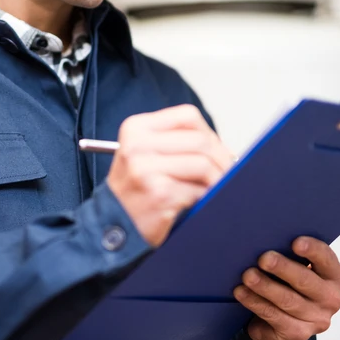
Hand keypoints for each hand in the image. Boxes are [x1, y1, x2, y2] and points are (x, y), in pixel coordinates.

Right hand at [106, 104, 235, 246]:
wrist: (112, 223)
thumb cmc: (134, 190)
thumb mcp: (144, 153)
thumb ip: (177, 143)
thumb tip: (223, 148)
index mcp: (136, 128)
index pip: (187, 116)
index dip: (209, 133)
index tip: (217, 150)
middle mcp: (138, 145)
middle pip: (200, 141)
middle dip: (222, 159)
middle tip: (227, 172)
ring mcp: (146, 170)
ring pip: (203, 165)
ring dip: (217, 179)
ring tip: (215, 188)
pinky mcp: (159, 194)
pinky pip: (197, 190)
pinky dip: (204, 198)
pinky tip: (196, 202)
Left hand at [233, 237, 339, 339]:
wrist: (281, 325)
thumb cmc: (289, 286)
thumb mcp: (295, 269)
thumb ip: (292, 257)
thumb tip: (267, 239)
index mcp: (334, 276)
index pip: (327, 260)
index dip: (313, 250)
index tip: (295, 242)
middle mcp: (330, 298)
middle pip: (306, 281)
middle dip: (283, 268)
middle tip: (263, 258)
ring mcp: (317, 319)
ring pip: (288, 300)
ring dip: (265, 286)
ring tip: (247, 276)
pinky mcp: (298, 334)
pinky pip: (274, 316)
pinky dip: (255, 302)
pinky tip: (241, 292)